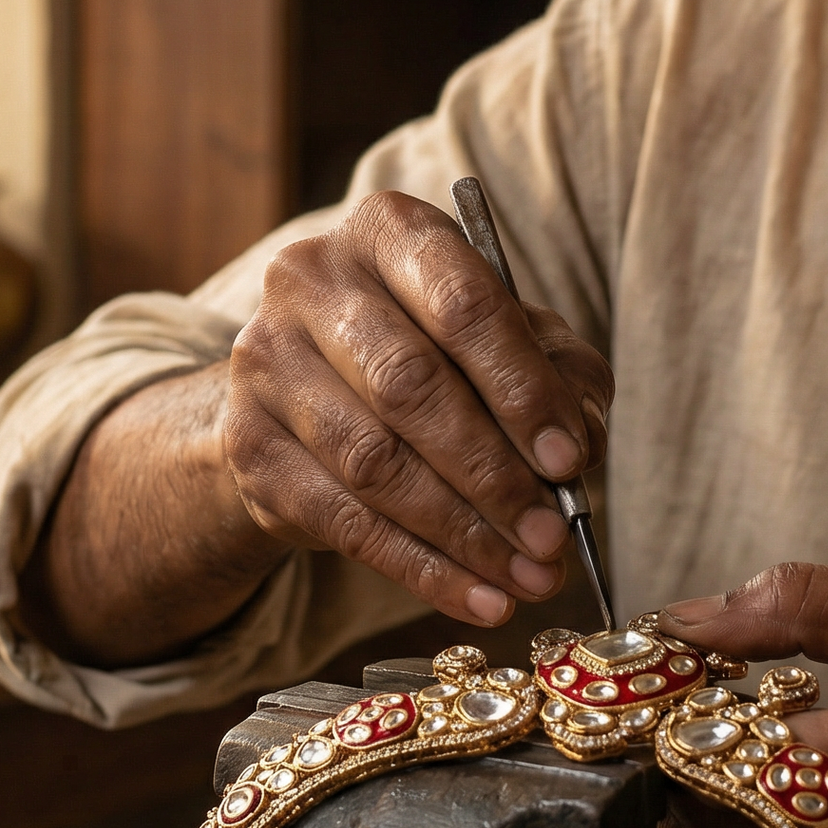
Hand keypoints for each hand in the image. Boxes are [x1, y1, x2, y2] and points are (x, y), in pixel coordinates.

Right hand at [221, 190, 613, 626]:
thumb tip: (579, 442)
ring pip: (374, 462)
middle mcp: (311, 278)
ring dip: (462, 533)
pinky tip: (478, 597)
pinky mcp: (248, 443)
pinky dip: (419, 569)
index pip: (462, 304)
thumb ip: (561, 377)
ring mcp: (266, 360)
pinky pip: (341, 520)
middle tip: (551, 536)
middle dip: (493, 473)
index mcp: (389, 230)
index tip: (570, 459)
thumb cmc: (437, 353)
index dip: (521, 388)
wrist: (309, 395)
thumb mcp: (512, 344)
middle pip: (410, 386)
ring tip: (529, 577)